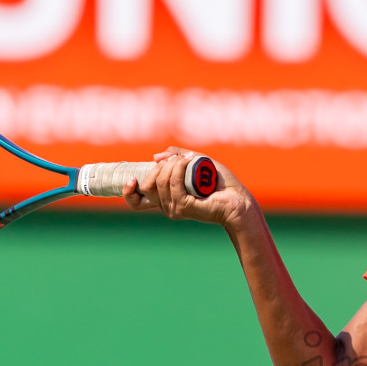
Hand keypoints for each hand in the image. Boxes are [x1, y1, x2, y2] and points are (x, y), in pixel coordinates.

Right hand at [121, 147, 255, 230]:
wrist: (238, 199)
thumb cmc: (220, 184)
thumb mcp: (195, 162)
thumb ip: (176, 157)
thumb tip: (156, 157)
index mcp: (166, 199)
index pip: (136, 201)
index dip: (128, 191)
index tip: (132, 178)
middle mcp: (167, 206)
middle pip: (146, 186)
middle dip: (158, 168)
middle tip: (178, 160)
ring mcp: (175, 208)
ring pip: (159, 182)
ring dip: (172, 164)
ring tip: (189, 159)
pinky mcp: (185, 206)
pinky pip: (173, 183)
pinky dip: (179, 167)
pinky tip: (189, 161)